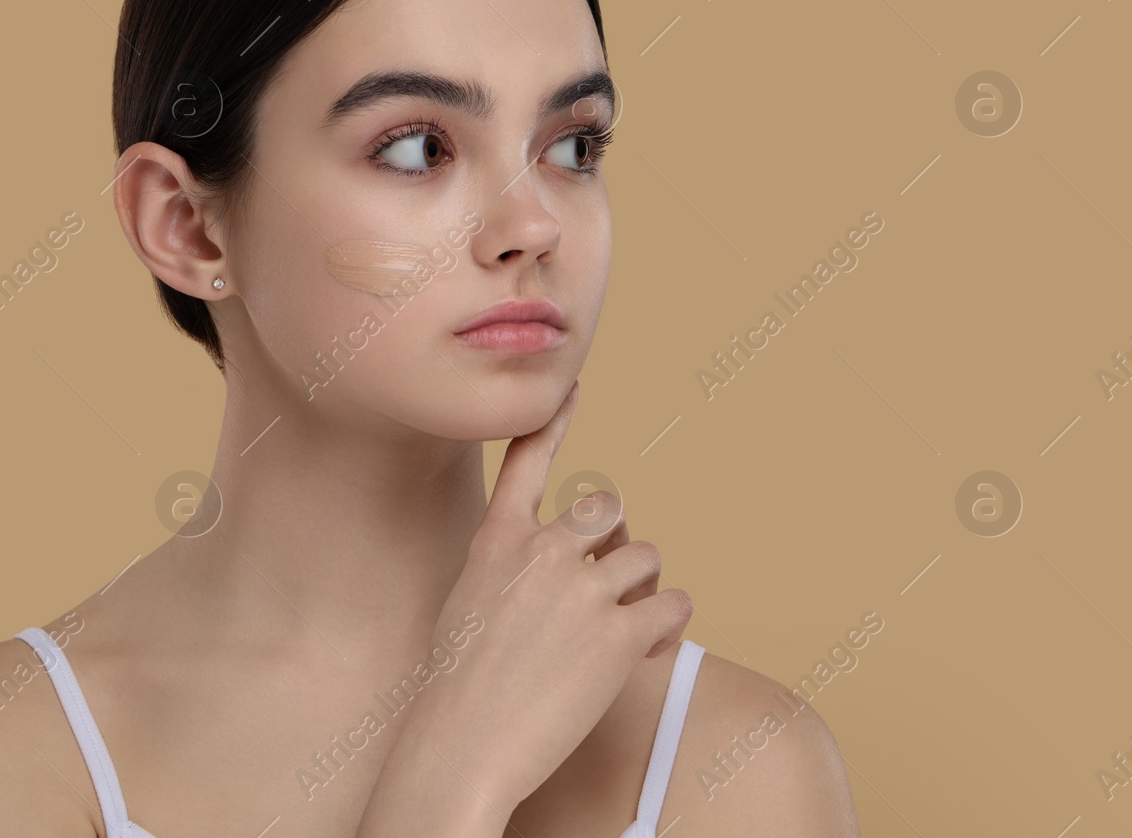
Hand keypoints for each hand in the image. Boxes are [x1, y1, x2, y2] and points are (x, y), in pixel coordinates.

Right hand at [394, 380, 692, 812]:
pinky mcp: (620, 633)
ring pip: (646, 556)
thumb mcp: (468, 602)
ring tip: (625, 628)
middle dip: (616, 539)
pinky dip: (669, 625)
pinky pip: (673, 605)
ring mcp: (582, 588)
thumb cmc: (458, 686)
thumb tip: (557, 565)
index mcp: (497, 540)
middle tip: (609, 581)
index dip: (553, 421)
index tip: (570, 388)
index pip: (527, 461)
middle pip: (607, 506)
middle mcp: (542, 550)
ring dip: (644, 588)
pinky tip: (647, 648)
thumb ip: (510, 569)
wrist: (463, 743)